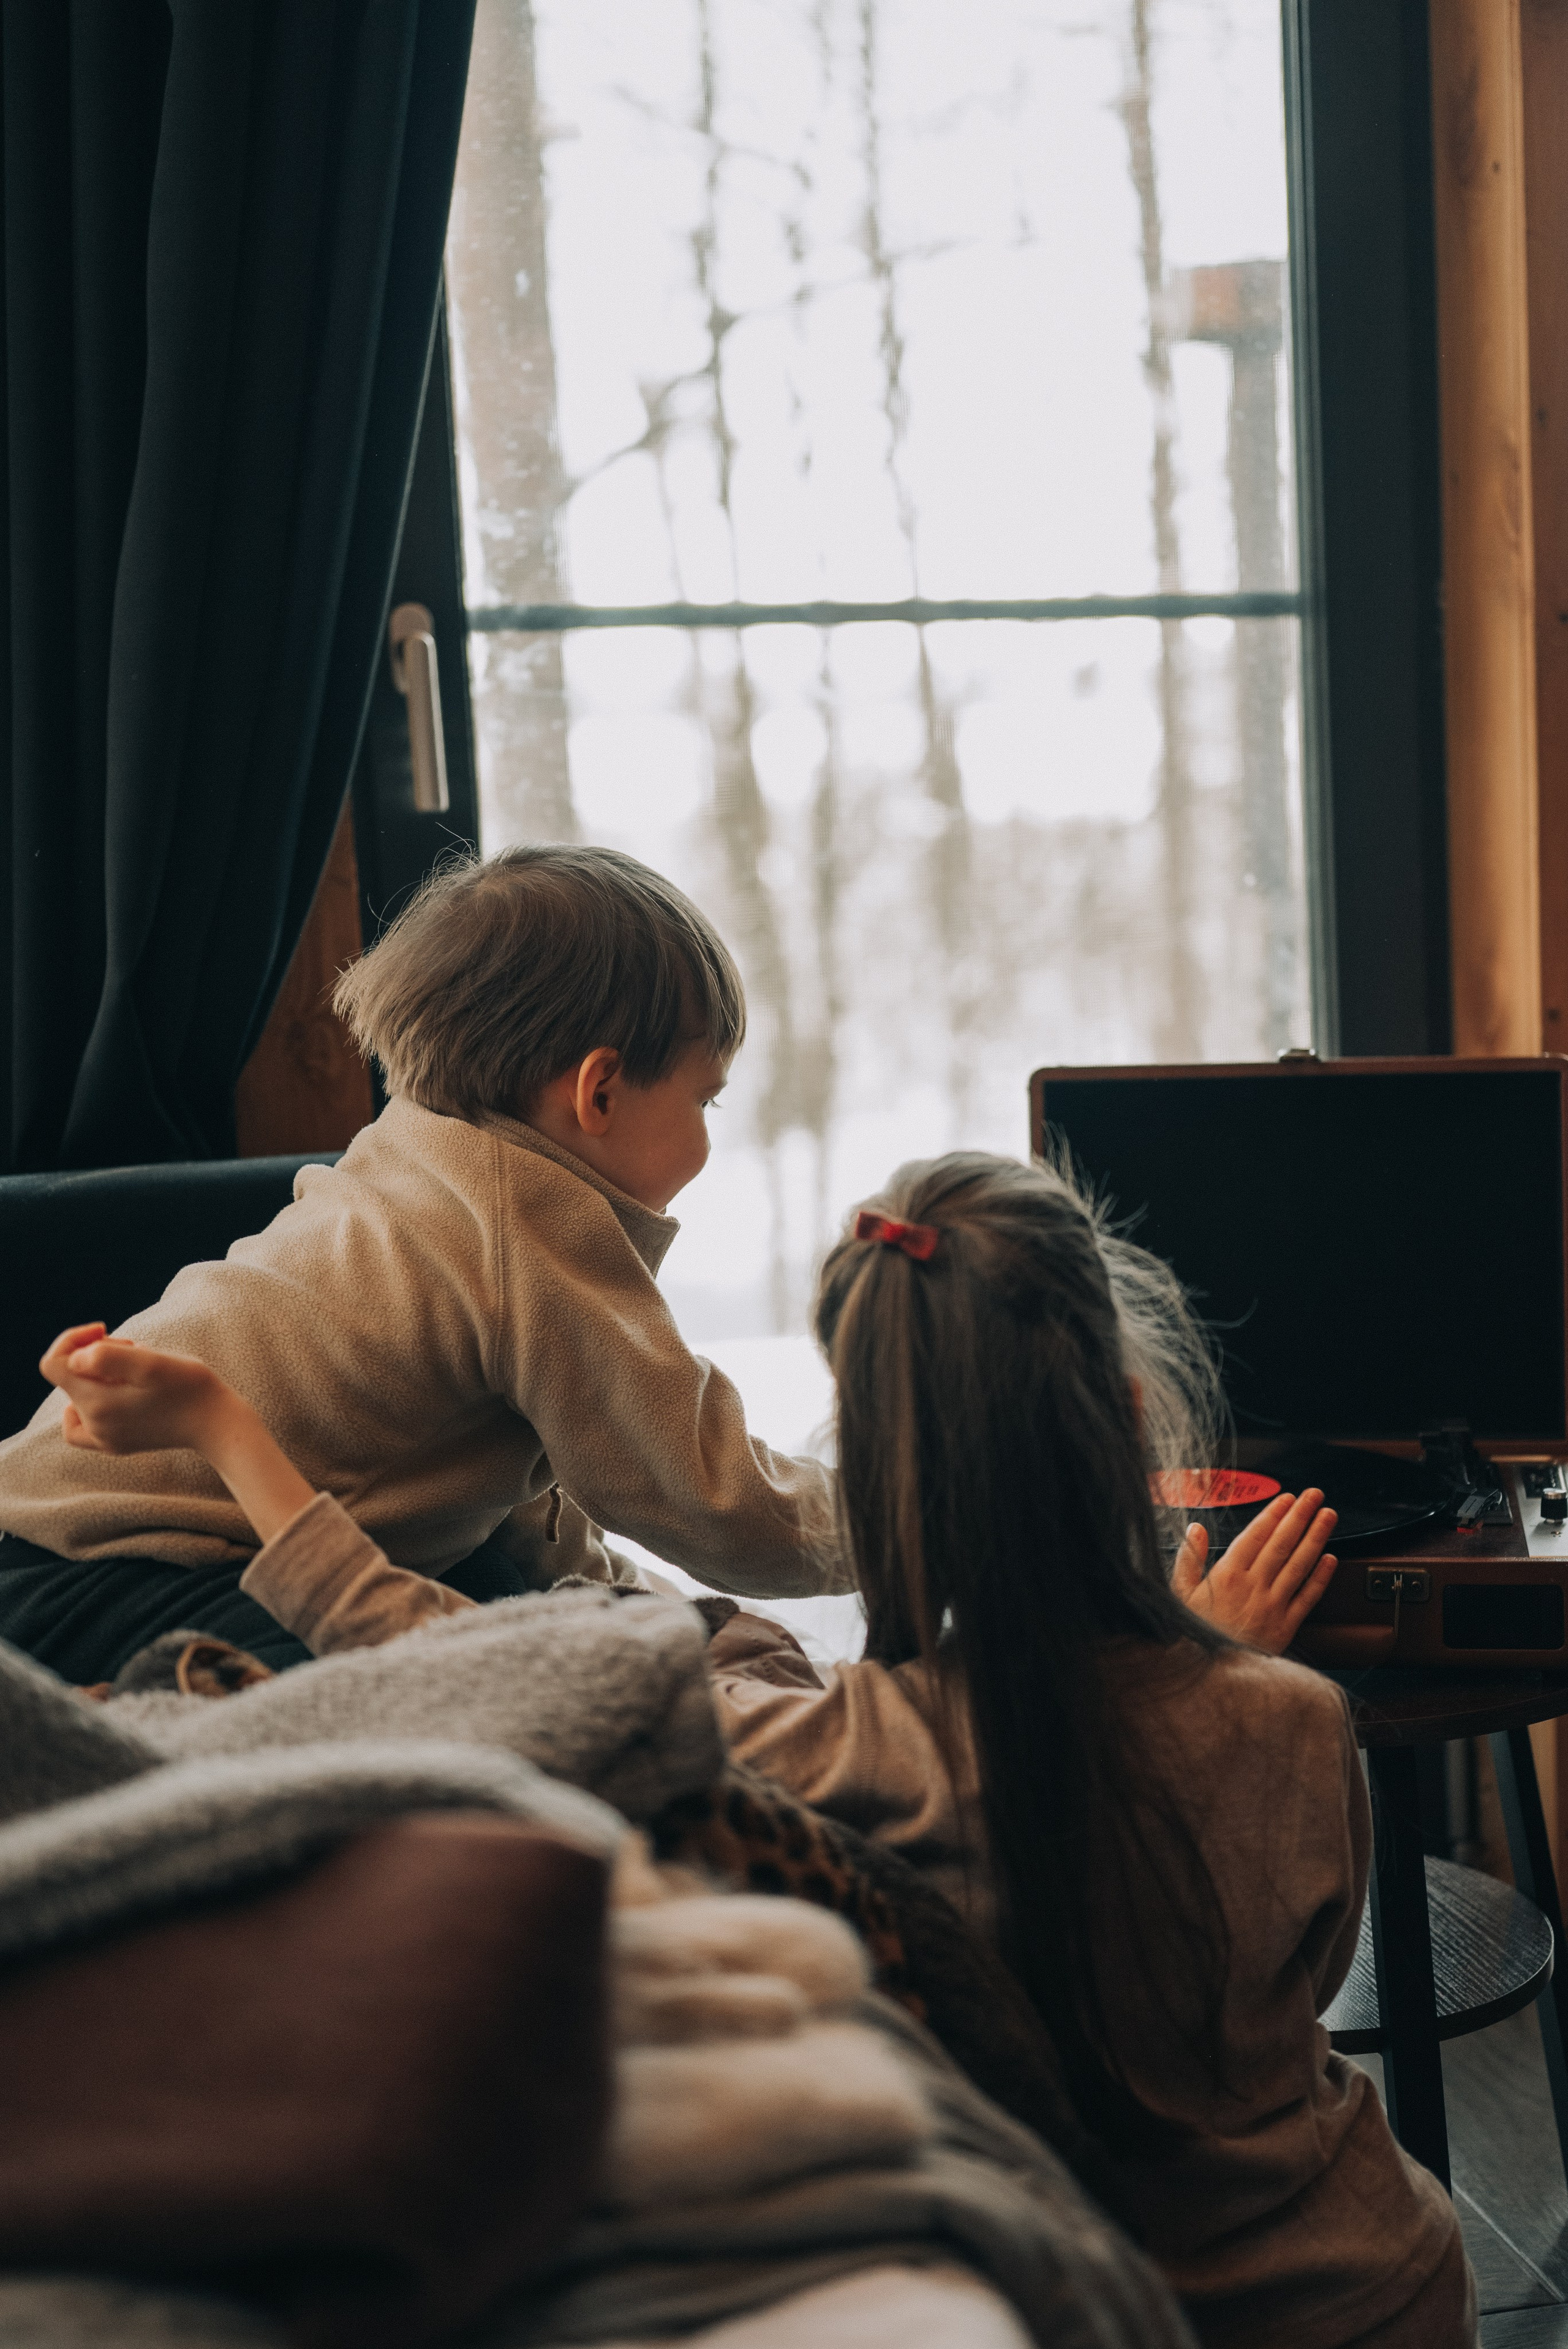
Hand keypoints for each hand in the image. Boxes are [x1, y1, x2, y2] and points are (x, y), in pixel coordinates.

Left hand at [40, 1323, 225, 1456]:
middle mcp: (93, 1425)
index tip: (104, 1330)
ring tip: (133, 1370)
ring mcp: (103, 1439)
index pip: (53, 1364)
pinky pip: (82, 1426)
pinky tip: (110, 1396)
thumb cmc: (189, 1387)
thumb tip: (76, 1359)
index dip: (73, 1338)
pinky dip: (89, 1405)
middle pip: (69, 1376)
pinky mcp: (116, 1445)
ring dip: (98, 1375)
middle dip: (94, 1354)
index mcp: (95, 1403)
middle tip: (135, 1350)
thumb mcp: (151, 1362)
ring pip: (78, 1395)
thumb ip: (107, 1357)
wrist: (217, 1424)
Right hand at [1171, 1487, 1337, 1654]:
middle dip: (1300, 1516)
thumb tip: (1194, 1528)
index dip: (1273, 1514)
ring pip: (1299, 1565)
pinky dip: (1320, 1577)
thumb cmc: (1193, 1633)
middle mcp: (1253, 1587)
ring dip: (1316, 1538)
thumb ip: (1189, 1560)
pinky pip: (1307, 1597)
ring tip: (1328, 1516)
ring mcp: (1273, 1606)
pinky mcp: (1286, 1626)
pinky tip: (1330, 1559)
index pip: (1255, 1536)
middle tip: (1315, 1495)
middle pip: (1282, 1544)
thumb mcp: (1179, 1595)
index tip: (1287, 1498)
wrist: (1212, 1677)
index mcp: (1226, 1575)